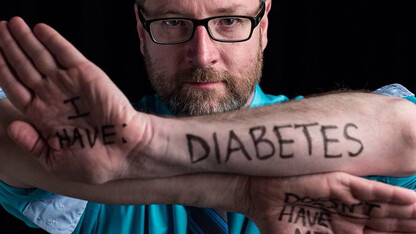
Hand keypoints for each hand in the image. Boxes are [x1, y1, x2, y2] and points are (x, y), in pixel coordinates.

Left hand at [0, 17, 149, 183]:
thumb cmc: (94, 162)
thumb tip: (12, 126)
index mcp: (42, 115)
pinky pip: (66, 54)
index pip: (15, 87)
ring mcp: (68, 84)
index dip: (1, 70)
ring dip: (25, 40)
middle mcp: (52, 96)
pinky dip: (53, 40)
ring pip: (41, 56)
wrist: (126, 152)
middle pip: (24, 67)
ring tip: (10, 24)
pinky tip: (39, 29)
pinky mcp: (86, 74)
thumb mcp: (55, 161)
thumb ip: (32, 144)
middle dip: (9, 48)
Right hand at [243, 172, 415, 232]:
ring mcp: (345, 199)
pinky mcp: (338, 184)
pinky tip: (413, 201)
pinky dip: (390, 196)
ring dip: (409, 214)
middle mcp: (348, 214)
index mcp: (341, 230)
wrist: (258, 196)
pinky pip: (369, 191)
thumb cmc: (276, 221)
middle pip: (387, 224)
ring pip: (384, 208)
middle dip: (410, 228)